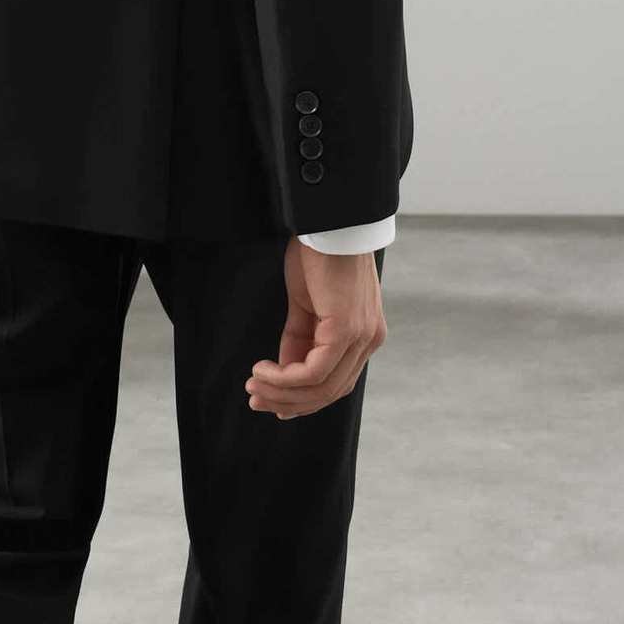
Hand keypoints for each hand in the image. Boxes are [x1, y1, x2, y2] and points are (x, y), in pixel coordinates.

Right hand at [244, 239, 385, 418]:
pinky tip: (264, 368)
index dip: (303, 397)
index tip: (273, 400)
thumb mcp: (307, 301)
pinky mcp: (346, 331)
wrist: (331, 222)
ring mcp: (361, 337)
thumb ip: (301, 336)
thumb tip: (286, 368)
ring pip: (321, 387)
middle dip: (289, 401)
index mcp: (365, 334)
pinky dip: (286, 377)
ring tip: (254, 385)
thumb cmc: (320, 253)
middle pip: (330, 392)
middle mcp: (369, 341)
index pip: (336, 381)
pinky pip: (314, 371)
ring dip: (282, 392)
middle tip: (256, 398)